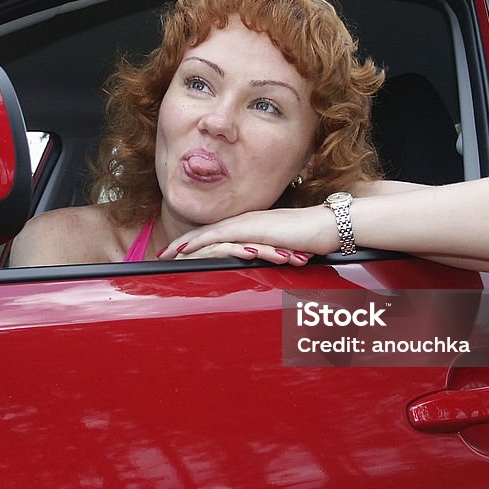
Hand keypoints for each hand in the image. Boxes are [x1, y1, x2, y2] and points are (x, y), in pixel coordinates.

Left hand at [157, 206, 338, 264]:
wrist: (325, 227)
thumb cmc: (310, 241)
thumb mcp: (284, 250)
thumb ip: (269, 255)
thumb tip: (261, 267)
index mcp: (251, 226)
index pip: (218, 234)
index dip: (197, 242)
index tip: (179, 251)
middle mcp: (245, 221)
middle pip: (207, 232)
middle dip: (183, 243)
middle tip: (162, 253)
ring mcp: (247, 223)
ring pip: (208, 233)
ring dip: (185, 243)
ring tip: (167, 253)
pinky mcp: (251, 229)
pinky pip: (220, 236)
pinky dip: (200, 242)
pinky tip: (186, 249)